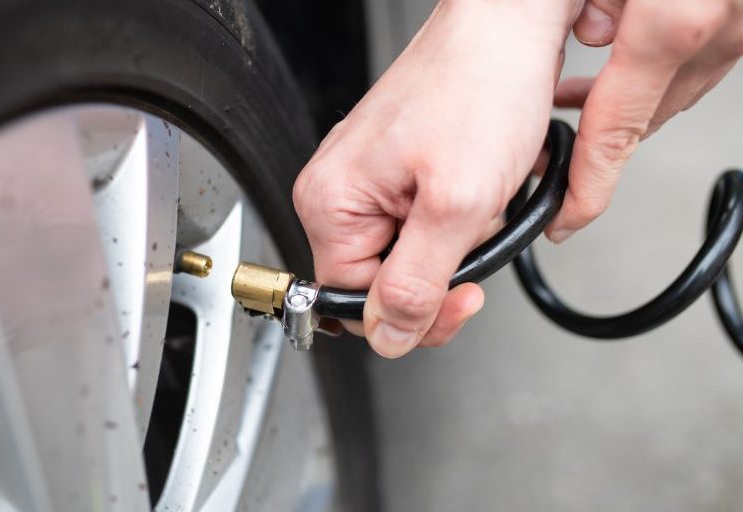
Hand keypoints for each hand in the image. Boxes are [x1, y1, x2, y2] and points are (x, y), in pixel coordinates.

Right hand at [293, 1, 573, 356]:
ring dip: (455, 241)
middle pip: (380, 283)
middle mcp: (336, 193)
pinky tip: (475, 186)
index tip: (463, 295)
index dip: (412, 314)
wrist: (508, 26)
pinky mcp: (395, 170)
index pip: (352, 303)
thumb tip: (386, 337)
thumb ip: (415, 284)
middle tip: (475, 229)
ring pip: (407, 256)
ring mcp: (365, 181)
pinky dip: (457, 217)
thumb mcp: (455, 204)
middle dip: (439, 271)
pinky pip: (420, 224)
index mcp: (330, 203)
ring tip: (478, 194)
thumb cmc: (479, 87)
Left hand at [547, 0, 742, 241]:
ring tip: (570, 96)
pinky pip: (700, 56)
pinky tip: (625, 49)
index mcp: (678, 22)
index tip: (565, 221)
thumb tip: (591, 31)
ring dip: (625, 97)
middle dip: (595, 136)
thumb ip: (602, 2)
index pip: (615, 131)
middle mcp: (722, 33)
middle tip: (546, 147)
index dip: (586, 188)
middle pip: (646, 116)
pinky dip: (658, 65)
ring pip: (676, 88)